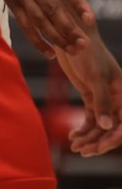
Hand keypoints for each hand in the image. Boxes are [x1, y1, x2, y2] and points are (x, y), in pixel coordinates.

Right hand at [0, 0, 105, 54]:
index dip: (76, 2)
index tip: (89, 19)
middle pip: (51, 8)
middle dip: (68, 28)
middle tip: (85, 43)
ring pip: (38, 19)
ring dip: (55, 36)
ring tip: (74, 50)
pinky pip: (23, 22)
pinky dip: (36, 38)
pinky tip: (50, 52)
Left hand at [54, 37, 121, 155]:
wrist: (71, 37)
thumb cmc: (88, 53)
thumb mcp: (96, 77)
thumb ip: (103, 102)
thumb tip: (108, 127)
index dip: (114, 138)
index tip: (99, 148)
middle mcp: (118, 99)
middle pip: (112, 127)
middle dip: (99, 141)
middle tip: (81, 151)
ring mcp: (105, 99)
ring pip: (101, 125)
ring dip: (89, 137)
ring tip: (75, 146)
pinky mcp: (92, 97)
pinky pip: (91, 118)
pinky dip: (83, 128)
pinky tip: (73, 136)